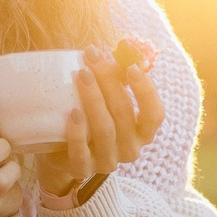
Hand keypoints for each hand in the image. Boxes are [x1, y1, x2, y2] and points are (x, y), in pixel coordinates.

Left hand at [41, 41, 165, 200]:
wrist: (61, 149)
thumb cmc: (91, 116)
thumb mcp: (108, 97)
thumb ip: (119, 76)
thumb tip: (126, 46)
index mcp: (143, 132)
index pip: (155, 114)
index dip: (146, 91)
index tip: (131, 67)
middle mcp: (130, 149)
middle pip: (124, 113)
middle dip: (108, 81)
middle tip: (92, 57)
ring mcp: (107, 161)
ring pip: (105, 129)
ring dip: (93, 99)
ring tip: (80, 74)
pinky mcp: (82, 170)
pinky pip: (81, 153)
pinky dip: (77, 132)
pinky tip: (72, 112)